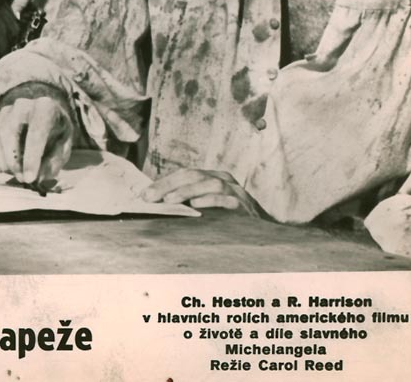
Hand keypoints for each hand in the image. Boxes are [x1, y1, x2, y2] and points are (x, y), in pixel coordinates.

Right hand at [0, 96, 73, 185]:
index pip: (35, 133)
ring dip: (3, 162)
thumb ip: (53, 161)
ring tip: (16, 174)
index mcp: (45, 108)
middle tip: (22, 179)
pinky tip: (6, 168)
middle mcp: (22, 105)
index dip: (31, 158)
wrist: (43, 116)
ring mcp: (4, 111)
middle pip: (8, 133)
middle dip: (13, 161)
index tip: (30, 179)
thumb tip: (37, 177)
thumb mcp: (64, 145)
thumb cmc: (55, 132)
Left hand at [142, 168, 261, 215]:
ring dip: (186, 191)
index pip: (185, 174)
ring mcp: (236, 192)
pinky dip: (210, 201)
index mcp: (213, 178)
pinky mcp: (244, 207)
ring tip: (168, 200)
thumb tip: (157, 203)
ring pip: (208, 184)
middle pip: (193, 175)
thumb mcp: (208, 209)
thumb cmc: (231, 223)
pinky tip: (196, 206)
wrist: (265, 236)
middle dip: (168, 185)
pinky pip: (226, 200)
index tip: (145, 194)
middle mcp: (224, 181)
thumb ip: (188, 203)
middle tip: (150, 197)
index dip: (163, 182)